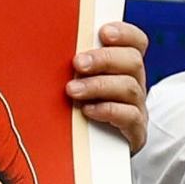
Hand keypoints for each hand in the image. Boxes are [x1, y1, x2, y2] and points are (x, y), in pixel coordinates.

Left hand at [65, 17, 149, 151]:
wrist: (95, 151)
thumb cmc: (81, 106)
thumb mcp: (80, 81)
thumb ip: (76, 64)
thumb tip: (47, 46)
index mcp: (124, 66)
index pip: (136, 42)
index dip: (125, 33)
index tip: (103, 32)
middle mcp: (134, 83)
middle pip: (132, 61)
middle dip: (104, 59)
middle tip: (77, 64)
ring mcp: (137, 107)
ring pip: (129, 88)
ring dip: (99, 86)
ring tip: (73, 90)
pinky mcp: (135, 131)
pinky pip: (130, 117)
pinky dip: (108, 110)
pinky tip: (88, 110)